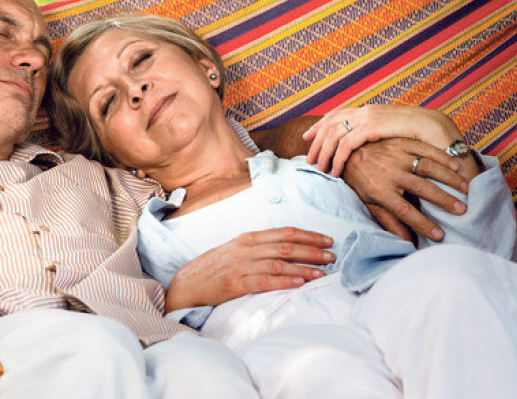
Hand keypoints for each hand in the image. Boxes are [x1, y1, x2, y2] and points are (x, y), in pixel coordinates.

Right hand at [164, 227, 334, 311]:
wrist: (185, 284)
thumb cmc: (212, 268)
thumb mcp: (235, 251)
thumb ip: (258, 248)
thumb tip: (285, 249)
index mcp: (248, 238)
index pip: (284, 232)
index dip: (308, 236)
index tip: (327, 240)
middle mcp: (246, 249)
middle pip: (285, 246)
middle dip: (312, 251)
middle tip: (332, 256)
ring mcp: (240, 265)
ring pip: (279, 263)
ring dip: (303, 267)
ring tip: (323, 273)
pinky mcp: (234, 284)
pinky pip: (264, 281)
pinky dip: (284, 281)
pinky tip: (299, 283)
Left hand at [303, 105, 460, 176]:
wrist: (437, 129)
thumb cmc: (418, 135)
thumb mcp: (391, 132)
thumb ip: (376, 134)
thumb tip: (364, 144)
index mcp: (368, 110)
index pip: (336, 114)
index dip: (319, 125)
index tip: (307, 136)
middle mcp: (364, 111)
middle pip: (329, 123)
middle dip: (316, 141)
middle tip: (309, 159)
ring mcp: (367, 117)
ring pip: (333, 134)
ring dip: (324, 152)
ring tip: (319, 169)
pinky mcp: (371, 128)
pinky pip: (346, 144)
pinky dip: (337, 159)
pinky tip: (335, 171)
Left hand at [341, 138, 469, 240]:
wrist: (348, 151)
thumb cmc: (360, 180)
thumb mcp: (369, 203)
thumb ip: (388, 220)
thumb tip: (406, 241)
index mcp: (380, 191)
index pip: (405, 211)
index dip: (422, 224)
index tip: (440, 235)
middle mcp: (390, 173)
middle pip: (422, 188)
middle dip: (444, 200)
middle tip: (462, 210)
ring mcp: (397, 156)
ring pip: (427, 166)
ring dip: (448, 177)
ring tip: (466, 188)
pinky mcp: (401, 142)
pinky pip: (425, 148)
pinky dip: (442, 156)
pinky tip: (456, 165)